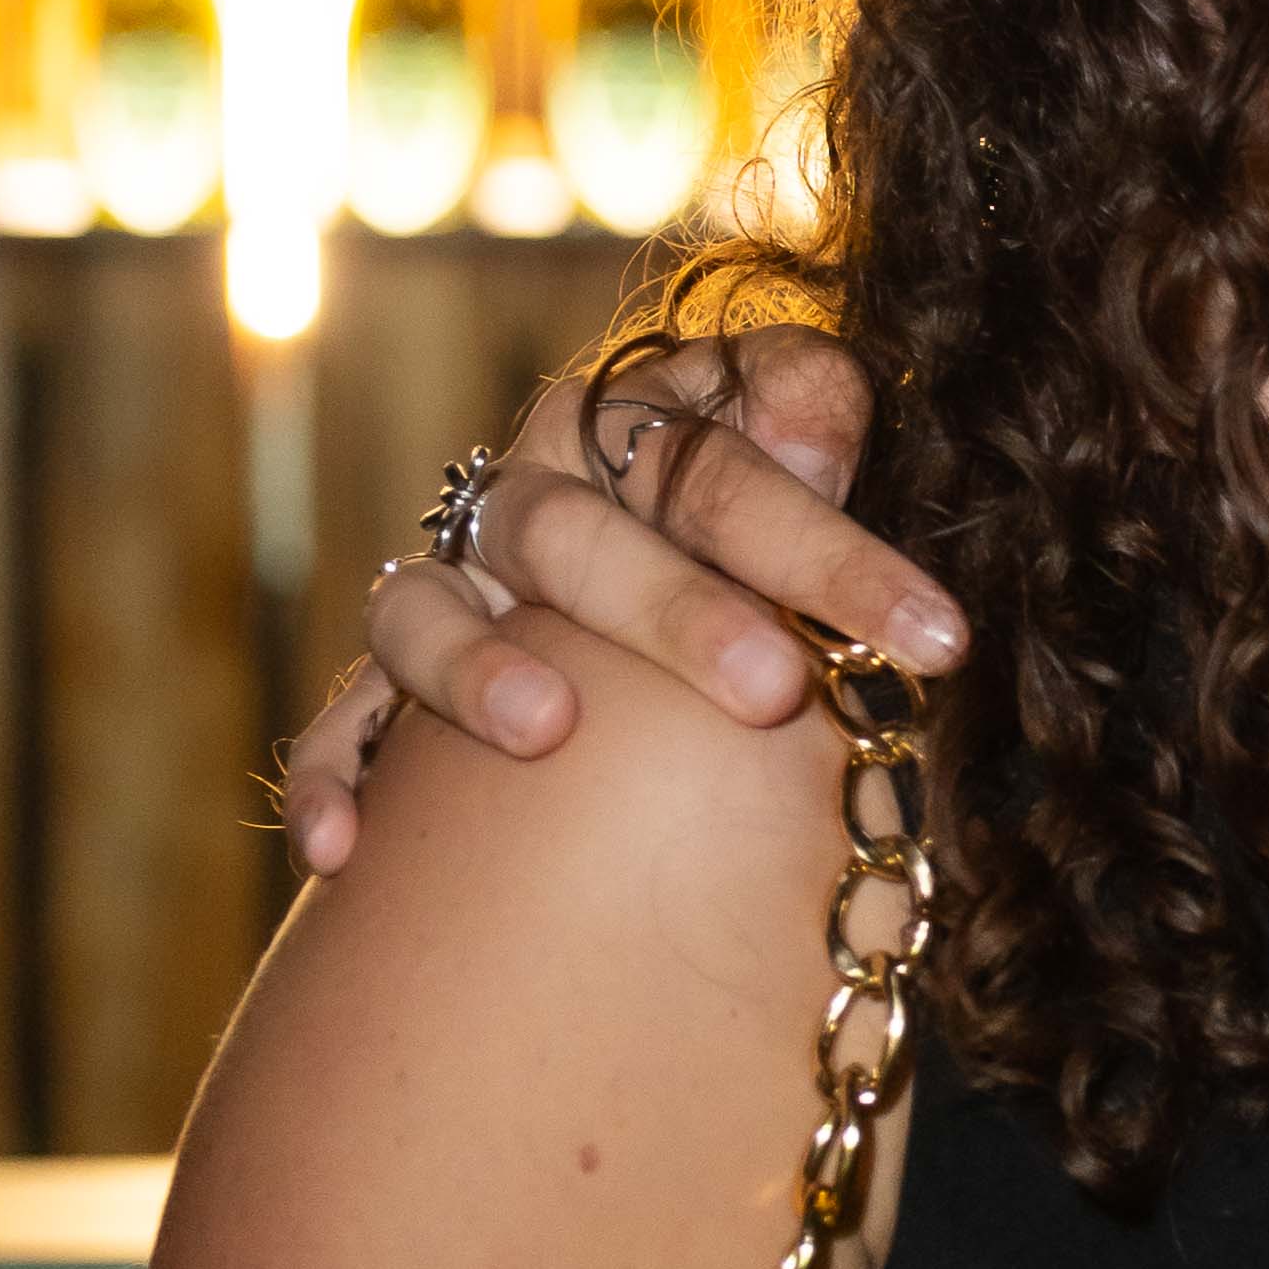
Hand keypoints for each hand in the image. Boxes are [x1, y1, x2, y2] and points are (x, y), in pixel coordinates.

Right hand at [278, 334, 945, 871]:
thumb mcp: (805, 458)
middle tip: (774, 688)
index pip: (717, 466)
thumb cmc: (768, 524)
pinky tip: (343, 849)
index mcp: (634, 425)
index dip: (826, 546)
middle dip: (673, 609)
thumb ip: (817, 428)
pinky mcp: (390, 681)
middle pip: (574, 532)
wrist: (663, 560)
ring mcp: (452, 584)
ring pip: (427, 605)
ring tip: (544, 727)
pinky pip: (341, 721)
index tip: (935, 637)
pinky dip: (333, 774)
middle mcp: (530, 494)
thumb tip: (825, 419)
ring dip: (477, 662)